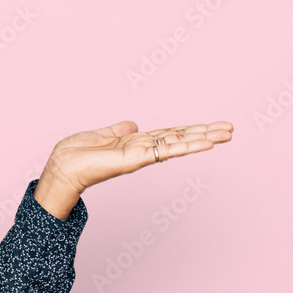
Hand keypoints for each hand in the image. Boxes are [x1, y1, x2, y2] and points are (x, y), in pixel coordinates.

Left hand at [43, 120, 233, 197]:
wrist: (62, 167)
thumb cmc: (74, 155)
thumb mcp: (100, 136)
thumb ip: (117, 131)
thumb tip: (132, 125)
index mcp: (135, 143)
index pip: (168, 134)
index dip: (188, 130)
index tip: (210, 126)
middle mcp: (143, 150)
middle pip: (180, 138)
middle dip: (204, 133)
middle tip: (230, 130)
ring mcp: (143, 155)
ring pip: (179, 144)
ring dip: (203, 138)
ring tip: (227, 134)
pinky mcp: (138, 159)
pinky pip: (167, 150)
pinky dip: (188, 145)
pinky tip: (206, 142)